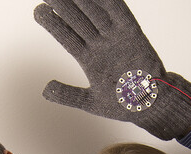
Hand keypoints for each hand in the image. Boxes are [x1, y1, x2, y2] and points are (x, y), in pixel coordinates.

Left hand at [33, 0, 190, 139]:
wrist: (152, 106)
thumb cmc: (125, 105)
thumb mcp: (92, 102)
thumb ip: (68, 95)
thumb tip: (45, 90)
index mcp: (90, 59)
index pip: (67, 37)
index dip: (53, 23)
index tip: (38, 11)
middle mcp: (101, 44)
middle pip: (78, 19)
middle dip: (62, 5)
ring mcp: (115, 38)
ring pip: (94, 12)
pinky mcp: (132, 35)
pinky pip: (120, 13)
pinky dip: (110, 2)